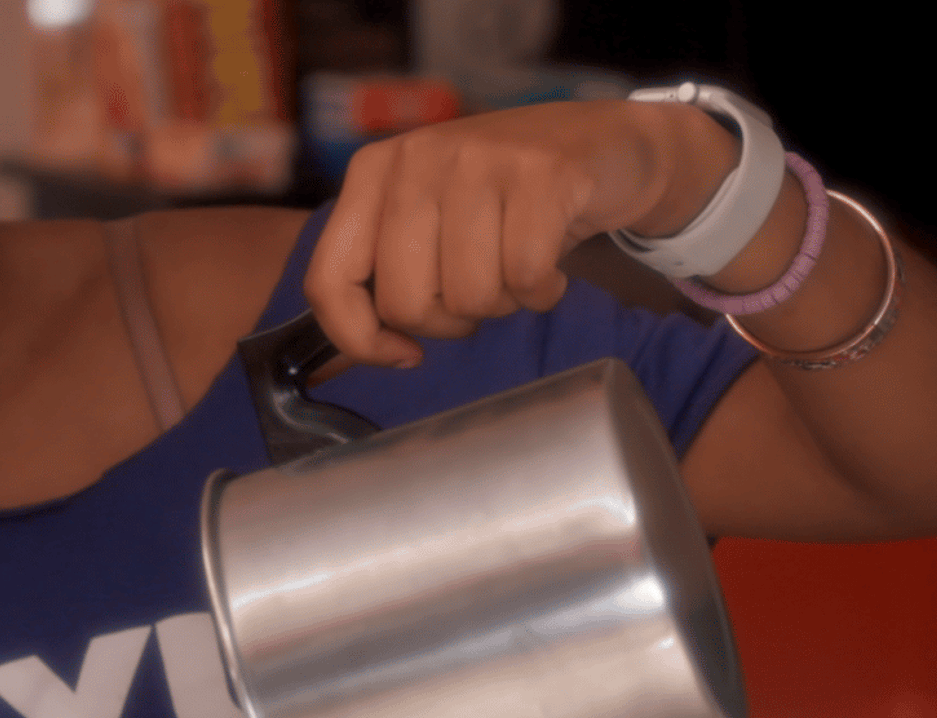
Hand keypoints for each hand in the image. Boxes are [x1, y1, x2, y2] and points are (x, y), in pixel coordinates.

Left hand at [303, 100, 734, 366]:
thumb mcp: (432, 220)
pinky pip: (525, 277)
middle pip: (404, 302)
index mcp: (373, 171)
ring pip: (469, 296)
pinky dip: (543, 291)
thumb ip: (390, 269)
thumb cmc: (509, 199)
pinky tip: (552, 266)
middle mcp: (417, 157)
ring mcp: (479, 158)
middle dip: (449, 321)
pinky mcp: (542, 172)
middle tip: (481, 290)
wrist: (607, 144)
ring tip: (519, 266)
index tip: (403, 354)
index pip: (329, 279)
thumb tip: (372, 348)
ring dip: (503, 303)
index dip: (359, 339)